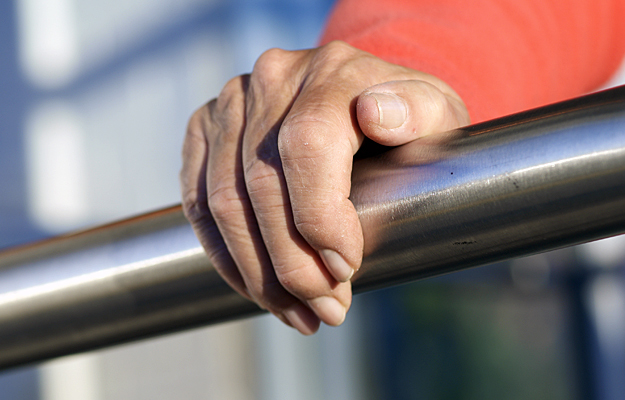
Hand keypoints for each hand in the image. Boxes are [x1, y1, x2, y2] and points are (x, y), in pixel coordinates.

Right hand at [180, 41, 468, 333]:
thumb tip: (377, 114)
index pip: (307, 145)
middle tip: (328, 309)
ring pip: (223, 202)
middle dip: (293, 265)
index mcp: (332, 71)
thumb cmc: (404, 120)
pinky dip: (224, 254)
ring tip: (297, 312)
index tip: (346, 269)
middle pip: (262, 184)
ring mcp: (232, 102)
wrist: (361, 100)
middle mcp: (273, 78)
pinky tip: (255, 287)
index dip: (319, 217)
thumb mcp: (435, 113)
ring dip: (258, 273)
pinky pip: (198, 200)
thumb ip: (419, 111)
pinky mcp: (206, 127)